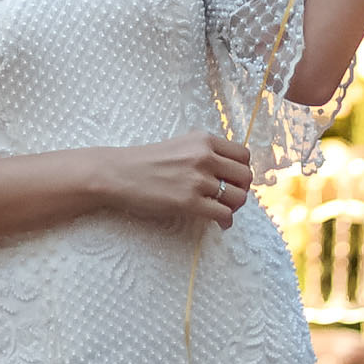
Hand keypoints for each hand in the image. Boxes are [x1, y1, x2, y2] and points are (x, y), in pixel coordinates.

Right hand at [95, 131, 251, 229]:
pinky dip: (225, 221)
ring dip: (234, 207)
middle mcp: (204, 156)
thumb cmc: (145, 161)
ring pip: (238, 197)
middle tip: (230, 197)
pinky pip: (223, 214)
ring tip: (222, 210)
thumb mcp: (179, 145)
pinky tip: (219, 223)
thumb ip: (203, 152)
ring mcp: (197, 180)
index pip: (243, 155)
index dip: (242, 170)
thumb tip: (228, 172)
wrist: (118, 173)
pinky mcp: (189, 202)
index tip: (234, 179)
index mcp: (203, 140)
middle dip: (241, 189)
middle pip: (245, 176)